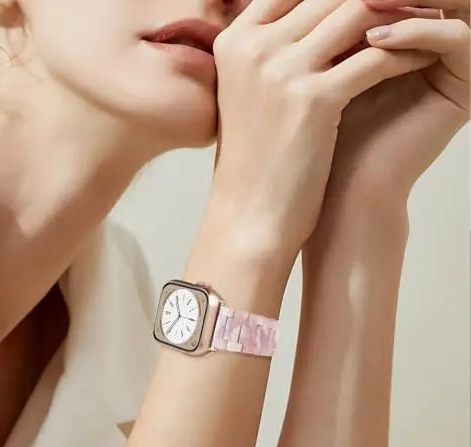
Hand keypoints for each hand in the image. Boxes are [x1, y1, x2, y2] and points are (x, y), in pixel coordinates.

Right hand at [208, 0, 438, 266]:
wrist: (251, 212)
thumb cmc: (255, 160)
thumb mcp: (251, 96)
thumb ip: (273, 54)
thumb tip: (315, 27)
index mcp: (234, 43)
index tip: (369, 5)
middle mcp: (254, 48)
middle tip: (409, 5)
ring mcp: (281, 71)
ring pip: (356, 13)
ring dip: (398, 16)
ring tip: (425, 24)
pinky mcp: (313, 100)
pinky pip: (375, 58)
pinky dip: (404, 54)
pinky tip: (421, 60)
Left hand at [321, 0, 468, 210]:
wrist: (342, 182)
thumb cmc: (323, 129)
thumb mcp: (324, 65)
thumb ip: (332, 22)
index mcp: (404, 35)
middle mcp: (433, 44)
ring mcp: (454, 64)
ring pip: (449, 2)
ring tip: (361, 2)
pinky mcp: (467, 84)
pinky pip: (456, 38)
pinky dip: (417, 32)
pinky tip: (374, 40)